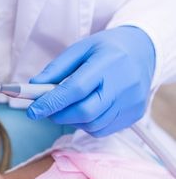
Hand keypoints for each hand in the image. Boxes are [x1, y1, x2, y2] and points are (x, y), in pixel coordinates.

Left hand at [27, 26, 154, 136]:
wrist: (144, 51)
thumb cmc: (107, 49)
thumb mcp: (80, 48)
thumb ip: (56, 68)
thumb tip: (33, 85)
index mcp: (107, 64)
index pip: (75, 89)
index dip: (51, 103)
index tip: (33, 111)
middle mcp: (123, 85)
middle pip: (84, 112)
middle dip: (58, 115)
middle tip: (46, 109)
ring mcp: (131, 103)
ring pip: (92, 125)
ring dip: (72, 120)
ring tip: (69, 105)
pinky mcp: (134, 115)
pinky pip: (102, 130)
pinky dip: (87, 124)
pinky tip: (86, 109)